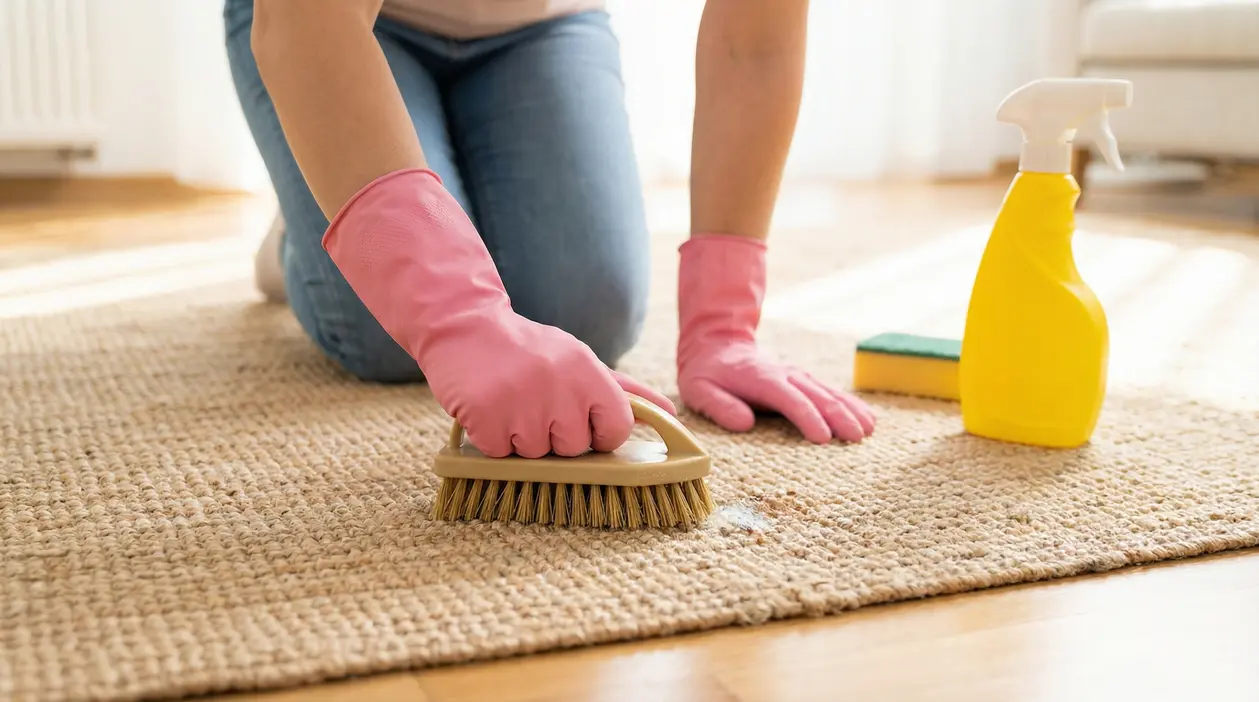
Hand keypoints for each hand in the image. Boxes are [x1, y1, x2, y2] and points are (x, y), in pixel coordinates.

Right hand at [322, 168, 673, 456]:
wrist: (464, 326)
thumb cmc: (527, 350)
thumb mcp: (577, 358)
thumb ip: (622, 389)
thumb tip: (668, 412)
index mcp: (588, 371)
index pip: (617, 428)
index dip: (598, 433)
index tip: (579, 421)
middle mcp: (560, 387)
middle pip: (574, 449)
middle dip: (554, 435)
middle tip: (534, 402)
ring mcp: (522, 403)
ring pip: (535, 455)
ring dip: (520, 437)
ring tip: (509, 401)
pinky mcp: (487, 418)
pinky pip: (500, 454)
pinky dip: (492, 439)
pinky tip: (488, 408)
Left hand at [676, 234, 875, 442]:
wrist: (717, 345)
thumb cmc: (707, 375)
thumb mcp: (700, 391)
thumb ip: (720, 406)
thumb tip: (744, 423)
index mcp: (761, 379)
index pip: (789, 399)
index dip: (808, 417)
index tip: (824, 438)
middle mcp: (785, 374)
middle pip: (816, 395)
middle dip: (839, 416)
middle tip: (857, 438)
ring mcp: (797, 375)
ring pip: (829, 392)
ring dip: (850, 410)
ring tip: (869, 429)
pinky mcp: (803, 380)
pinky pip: (830, 392)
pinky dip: (850, 404)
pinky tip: (868, 418)